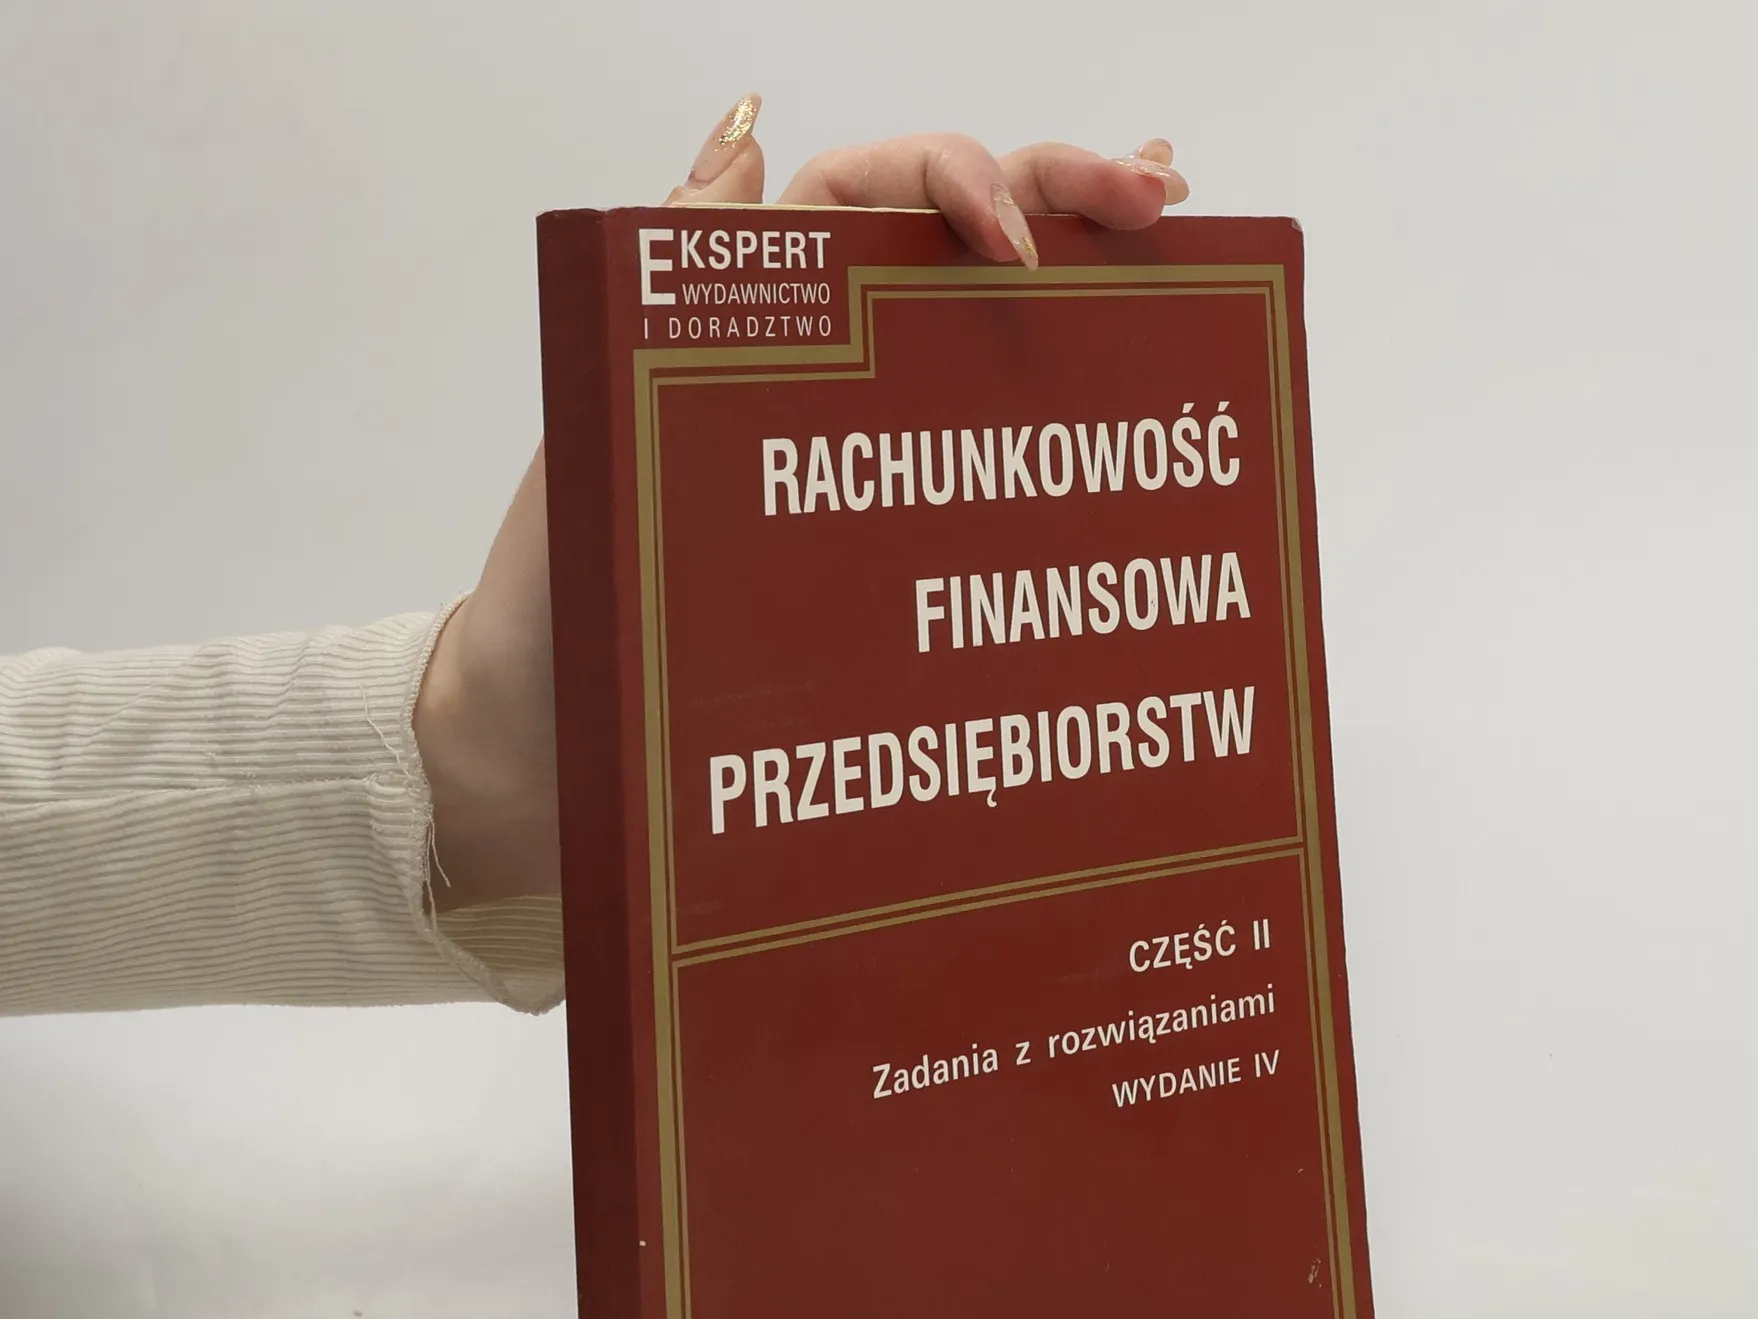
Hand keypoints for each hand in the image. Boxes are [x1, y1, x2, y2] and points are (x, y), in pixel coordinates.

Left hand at [413, 99, 1187, 910]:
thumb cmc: (563, 586)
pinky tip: (1130, 358)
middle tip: (1158, 196)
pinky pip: (977, 445)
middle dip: (1061, 193)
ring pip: (983, 326)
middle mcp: (819, 356)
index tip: (1017, 253)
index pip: (874, 191)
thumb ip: (679, 269)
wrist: (559, 735)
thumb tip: (749, 124)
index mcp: (749, 304)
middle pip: (954, 237)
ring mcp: (863, 438)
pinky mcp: (885, 527)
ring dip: (1082, 268)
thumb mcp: (607, 417)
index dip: (958, 182)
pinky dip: (1056, 396)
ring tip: (1177, 235)